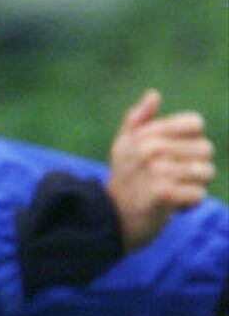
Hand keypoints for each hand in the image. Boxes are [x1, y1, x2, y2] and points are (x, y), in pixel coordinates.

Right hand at [107, 89, 212, 251]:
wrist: (110, 221)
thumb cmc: (123, 181)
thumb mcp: (124, 148)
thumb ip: (138, 121)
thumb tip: (153, 95)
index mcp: (144, 135)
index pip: (195, 124)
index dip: (190, 141)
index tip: (172, 156)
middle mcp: (149, 149)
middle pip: (205, 149)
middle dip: (194, 167)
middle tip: (170, 179)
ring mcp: (156, 171)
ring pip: (206, 172)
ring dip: (193, 186)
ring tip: (172, 192)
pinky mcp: (162, 194)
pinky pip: (199, 194)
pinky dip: (189, 204)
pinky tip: (173, 207)